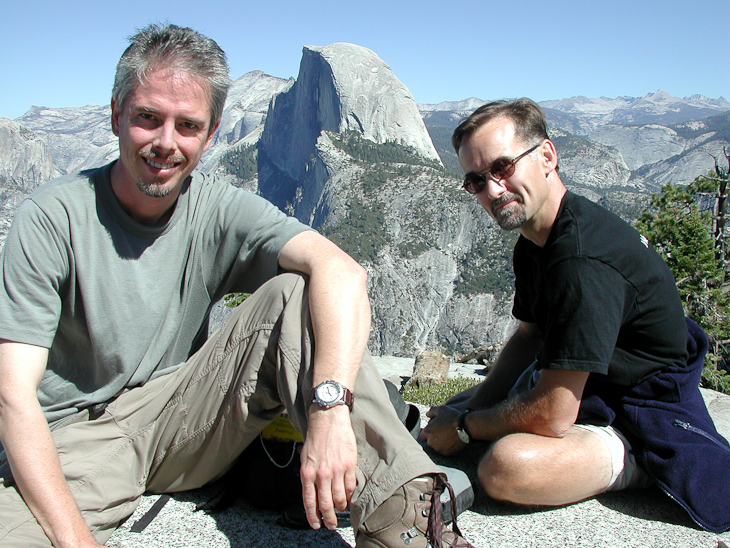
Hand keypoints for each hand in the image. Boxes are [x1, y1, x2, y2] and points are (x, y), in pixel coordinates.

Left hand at [300, 405, 356, 529]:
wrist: (328, 419)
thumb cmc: (316, 437)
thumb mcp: (304, 456)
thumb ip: (307, 475)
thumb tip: (310, 491)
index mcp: (307, 472)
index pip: (309, 502)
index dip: (313, 517)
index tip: (316, 525)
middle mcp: (321, 474)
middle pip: (325, 505)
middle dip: (328, 518)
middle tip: (331, 525)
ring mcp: (336, 470)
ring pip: (339, 498)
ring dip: (340, 507)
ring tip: (340, 509)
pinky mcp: (349, 465)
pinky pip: (351, 487)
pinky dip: (350, 495)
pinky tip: (348, 497)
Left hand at [420, 405, 466, 455]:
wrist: (465, 426)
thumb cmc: (452, 417)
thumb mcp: (441, 409)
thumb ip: (432, 412)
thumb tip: (427, 414)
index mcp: (427, 432)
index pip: (422, 436)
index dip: (428, 433)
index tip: (433, 431)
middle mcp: (431, 442)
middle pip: (430, 442)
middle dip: (434, 438)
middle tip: (442, 433)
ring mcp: (439, 449)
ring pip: (437, 447)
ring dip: (440, 443)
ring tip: (448, 437)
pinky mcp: (447, 453)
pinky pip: (444, 451)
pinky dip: (447, 447)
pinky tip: (452, 441)